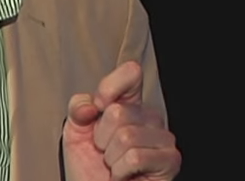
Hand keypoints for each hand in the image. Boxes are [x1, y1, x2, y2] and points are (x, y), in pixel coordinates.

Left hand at [62, 61, 180, 180]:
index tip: (97, 107)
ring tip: (113, 165)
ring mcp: (163, 138)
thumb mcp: (74, 130)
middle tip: (104, 151)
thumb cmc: (89, 167)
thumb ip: (78, 108)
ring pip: (126, 136)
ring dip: (110, 157)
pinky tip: (123, 175)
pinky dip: (119, 170)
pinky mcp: (170, 160)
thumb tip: (90, 105)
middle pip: (118, 111)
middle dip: (100, 137)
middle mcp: (149, 117)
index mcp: (129, 104)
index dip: (108, 88)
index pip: (130, 74)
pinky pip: (135, 157)